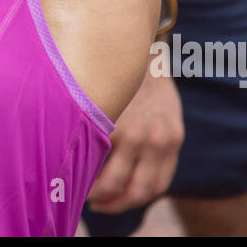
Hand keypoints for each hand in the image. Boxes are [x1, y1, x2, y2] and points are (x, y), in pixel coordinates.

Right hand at [85, 61, 183, 212]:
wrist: (132, 43)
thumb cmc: (143, 76)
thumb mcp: (164, 106)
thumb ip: (157, 137)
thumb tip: (133, 166)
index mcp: (171, 138)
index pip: (157, 186)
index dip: (135, 199)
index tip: (118, 199)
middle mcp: (155, 140)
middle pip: (137, 192)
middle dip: (115, 204)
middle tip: (97, 202)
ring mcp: (132, 133)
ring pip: (114, 184)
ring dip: (97, 195)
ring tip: (82, 190)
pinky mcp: (109, 123)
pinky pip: (95, 161)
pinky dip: (85, 172)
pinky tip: (74, 167)